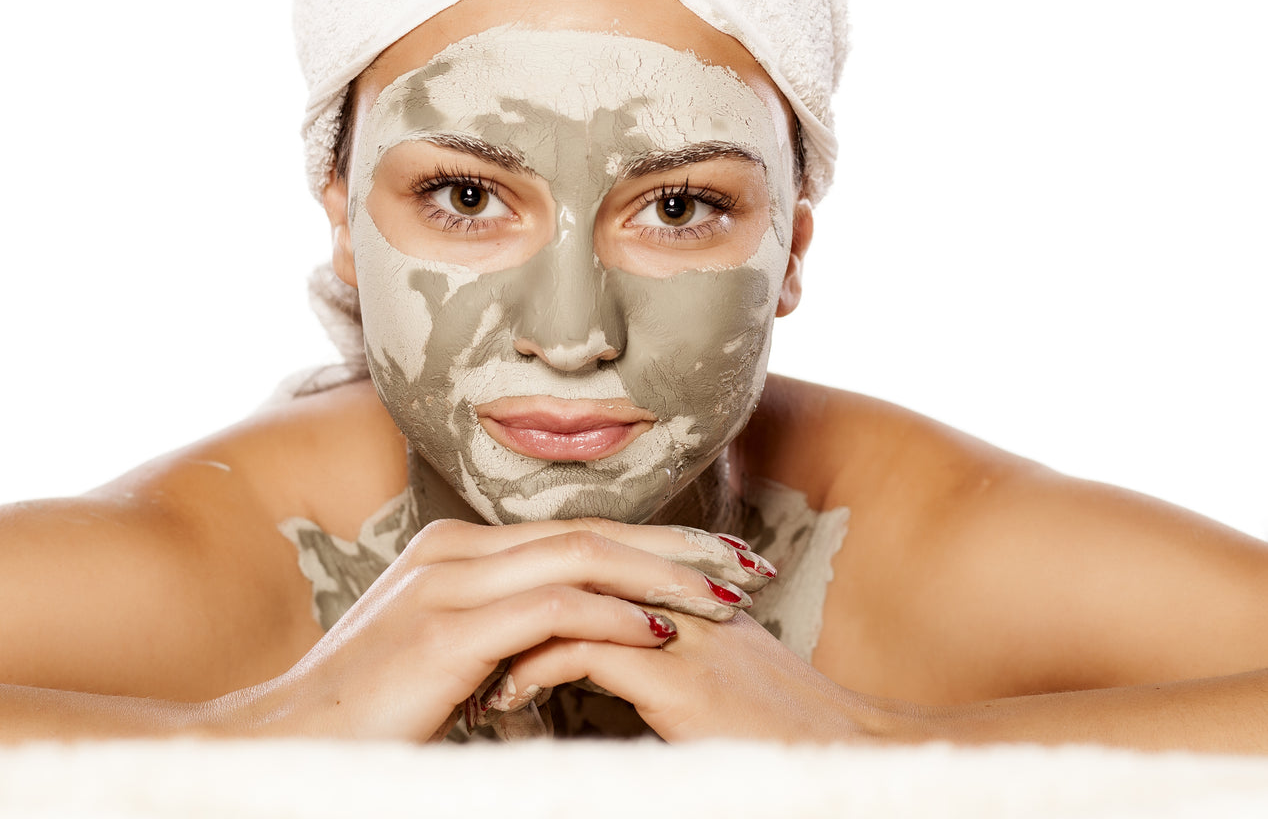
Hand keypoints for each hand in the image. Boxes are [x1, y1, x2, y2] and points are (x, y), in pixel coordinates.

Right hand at [209, 518, 773, 740]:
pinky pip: (550, 607)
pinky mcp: (449, 630)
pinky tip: (659, 631)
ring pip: (580, 556)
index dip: (652, 543)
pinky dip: (613, 614)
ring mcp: (449, 583)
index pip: (575, 530)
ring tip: (724, 598)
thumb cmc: (371, 707)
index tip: (715, 561)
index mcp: (456, 548)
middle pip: (590, 531)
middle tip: (746, 565)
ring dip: (662, 576)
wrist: (291, 738)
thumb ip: (500, 627)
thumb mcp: (445, 652)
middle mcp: (455, 550)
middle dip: (677, 547)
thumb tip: (569, 631)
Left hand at [490, 603, 897, 742]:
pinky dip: (535, 669)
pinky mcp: (678, 677)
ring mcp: (684, 634)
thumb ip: (669, 663)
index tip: (494, 623)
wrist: (854, 758)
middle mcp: (686, 602)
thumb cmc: (786, 737)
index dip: (540, 587)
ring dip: (512, 635)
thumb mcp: (722, 685)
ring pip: (571, 602)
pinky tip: (506, 697)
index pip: (597, 562)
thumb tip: (608, 668)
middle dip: (513, 602)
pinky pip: (584, 651)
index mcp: (694, 597)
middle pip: (576, 570)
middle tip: (466, 636)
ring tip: (473, 671)